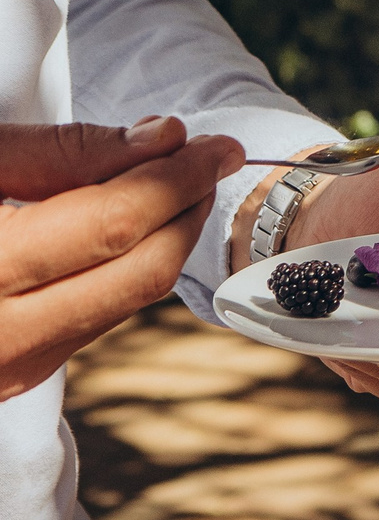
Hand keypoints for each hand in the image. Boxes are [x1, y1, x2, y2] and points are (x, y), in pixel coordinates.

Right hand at [0, 117, 240, 400]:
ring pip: (120, 304)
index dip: (177, 176)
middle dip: (184, 210)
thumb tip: (164, 138)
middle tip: (209, 157)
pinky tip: (118, 230)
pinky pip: (86, 324)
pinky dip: (118, 273)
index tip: (216, 140)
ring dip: (160, 241)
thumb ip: (60, 153)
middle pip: (136, 273)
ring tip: (167, 183)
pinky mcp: (4, 381)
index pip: (114, 223)